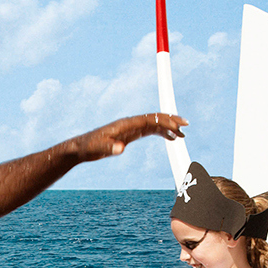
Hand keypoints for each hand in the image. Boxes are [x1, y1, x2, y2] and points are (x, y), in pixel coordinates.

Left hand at [66, 114, 185, 161]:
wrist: (81, 148)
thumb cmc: (89, 146)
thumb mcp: (99, 149)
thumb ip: (110, 148)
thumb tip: (120, 149)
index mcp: (126, 124)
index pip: (150, 119)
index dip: (165, 120)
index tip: (178, 124)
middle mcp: (130, 123)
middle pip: (155, 118)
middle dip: (171, 120)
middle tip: (186, 125)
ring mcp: (131, 129)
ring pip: (154, 124)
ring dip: (168, 127)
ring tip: (182, 134)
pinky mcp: (130, 135)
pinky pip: (149, 131)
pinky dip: (161, 133)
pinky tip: (169, 138)